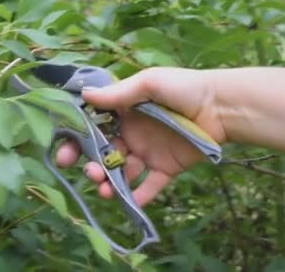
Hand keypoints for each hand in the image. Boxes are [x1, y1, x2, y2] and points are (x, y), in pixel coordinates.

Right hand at [55, 67, 226, 205]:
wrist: (221, 106)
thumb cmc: (185, 87)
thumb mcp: (150, 83)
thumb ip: (119, 93)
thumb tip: (84, 95)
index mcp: (125, 111)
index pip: (94, 126)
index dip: (77, 139)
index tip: (63, 151)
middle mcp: (133, 133)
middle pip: (104, 153)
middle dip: (90, 163)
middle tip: (86, 171)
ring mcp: (149, 152)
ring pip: (122, 172)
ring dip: (109, 181)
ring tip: (104, 188)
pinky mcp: (167, 168)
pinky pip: (149, 186)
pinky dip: (139, 196)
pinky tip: (130, 201)